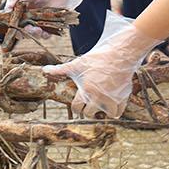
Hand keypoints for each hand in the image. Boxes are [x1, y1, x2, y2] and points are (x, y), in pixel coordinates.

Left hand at [44, 13, 160, 118]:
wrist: (120, 54)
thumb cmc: (97, 59)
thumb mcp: (76, 64)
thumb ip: (60, 70)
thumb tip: (44, 69)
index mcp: (86, 91)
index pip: (76, 108)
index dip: (76, 107)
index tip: (79, 104)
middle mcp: (99, 97)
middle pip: (89, 114)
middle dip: (88, 110)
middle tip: (89, 103)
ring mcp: (112, 98)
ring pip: (105, 115)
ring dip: (102, 111)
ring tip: (100, 104)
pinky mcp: (124, 97)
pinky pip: (119, 112)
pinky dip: (115, 110)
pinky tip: (111, 103)